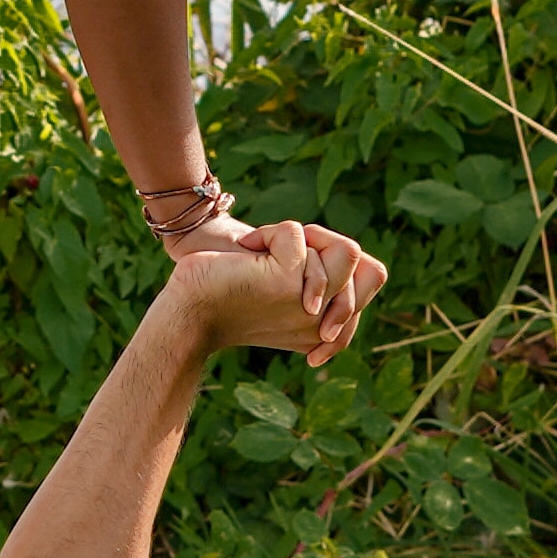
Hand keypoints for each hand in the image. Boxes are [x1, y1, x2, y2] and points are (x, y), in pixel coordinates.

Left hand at [152, 220, 380, 367]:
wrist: (184, 304)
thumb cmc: (224, 292)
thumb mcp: (281, 284)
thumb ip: (316, 277)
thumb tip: (356, 258)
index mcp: (322, 326)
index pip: (372, 280)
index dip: (349, 260)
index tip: (301, 265)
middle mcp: (322, 323)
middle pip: (371, 268)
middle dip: (330, 245)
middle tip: (286, 251)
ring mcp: (310, 306)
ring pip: (348, 250)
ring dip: (305, 237)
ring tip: (267, 250)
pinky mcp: (288, 282)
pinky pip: (298, 233)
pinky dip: (269, 231)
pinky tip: (245, 250)